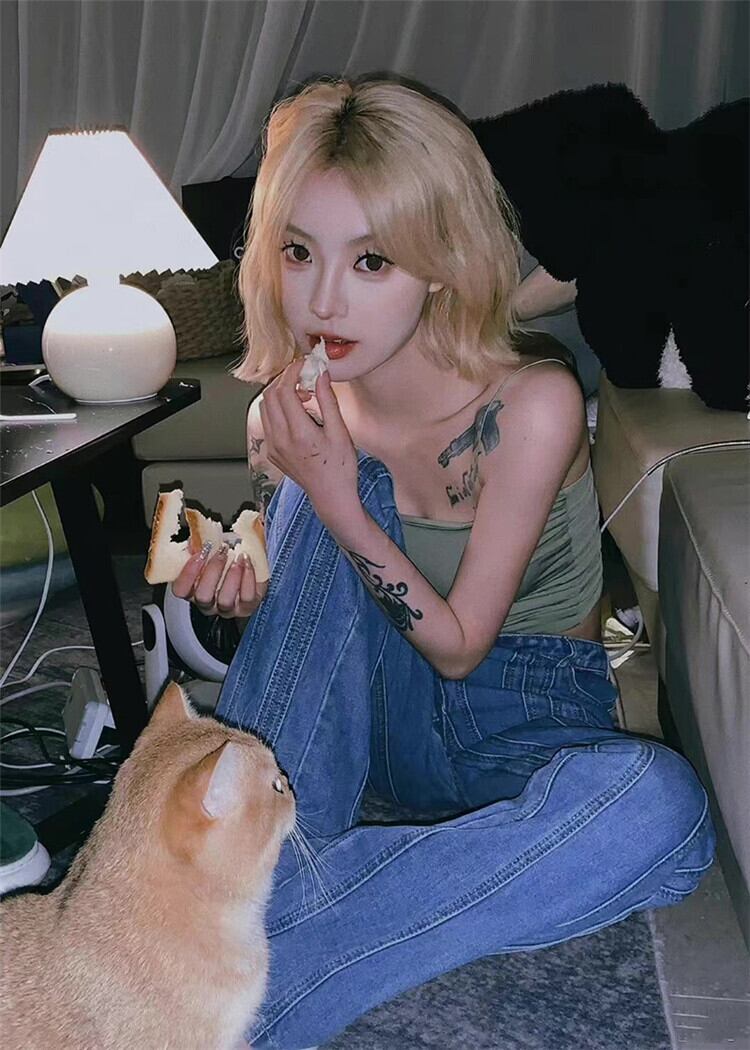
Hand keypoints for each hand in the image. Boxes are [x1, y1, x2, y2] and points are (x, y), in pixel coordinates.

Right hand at [171, 544, 267, 618]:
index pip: (181, 590)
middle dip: (213, 571)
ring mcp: (227, 608)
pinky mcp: (247, 606)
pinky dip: (248, 578)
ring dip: (232, 576)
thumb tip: (195, 538)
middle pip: (203, 596)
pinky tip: (247, 562)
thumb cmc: (226, 558)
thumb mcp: (210, 551)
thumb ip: (199, 546)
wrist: (251, 565)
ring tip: (238, 557)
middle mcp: (207, 603)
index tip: (200, 553)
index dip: (187, 574)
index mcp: (192, 590)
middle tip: (222, 550)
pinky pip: (247, 597)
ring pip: (225, 600)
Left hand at [259, 359, 358, 523]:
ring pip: (265, 407)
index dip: (292, 372)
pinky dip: (277, 408)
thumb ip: (327, 401)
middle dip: (284, 379)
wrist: (330, 496)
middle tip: (302, 374)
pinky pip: (267, 421)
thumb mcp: (340, 432)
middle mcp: (280, 439)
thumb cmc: (341, 467)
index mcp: (299, 433)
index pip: (284, 391)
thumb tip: (320, 374)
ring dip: (279, 393)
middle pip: (270, 395)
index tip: (304, 364)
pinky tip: (297, 412)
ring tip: (301, 393)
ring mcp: (273, 446)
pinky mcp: (272, 452)